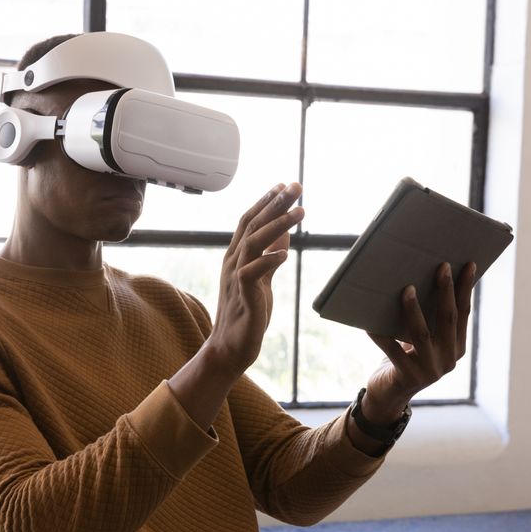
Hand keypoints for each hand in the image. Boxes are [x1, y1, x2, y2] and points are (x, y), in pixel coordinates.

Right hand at [207, 182, 303, 377]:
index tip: (285, 184)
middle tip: (296, 186)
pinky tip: (285, 253)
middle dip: (275, 203)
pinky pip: (252, 273)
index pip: (250, 221)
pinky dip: (268, 261)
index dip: (266, 201)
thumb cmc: (246, 313)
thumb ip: (270, 256)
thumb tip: (284, 234)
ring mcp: (235, 278)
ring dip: (278, 225)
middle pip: (253, 225)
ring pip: (254, 243)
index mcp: (236, 256)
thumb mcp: (262, 279)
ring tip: (300, 213)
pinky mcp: (243, 296)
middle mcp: (233, 261)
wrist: (230, 347)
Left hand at [361, 260, 475, 423]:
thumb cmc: (404, 357)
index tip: (468, 264)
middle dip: (445, 291)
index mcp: (457, 348)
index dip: (465, 289)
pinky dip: (381, 334)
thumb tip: (421, 279)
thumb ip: (429, 320)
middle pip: (447, 320)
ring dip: (414, 310)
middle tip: (442, 266)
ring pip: (421, 334)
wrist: (389, 395)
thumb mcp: (422, 340)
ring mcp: (429, 370)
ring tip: (407, 289)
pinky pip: (392, 350)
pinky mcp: (407, 377)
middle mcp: (448, 359)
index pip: (464, 313)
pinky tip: (370, 321)